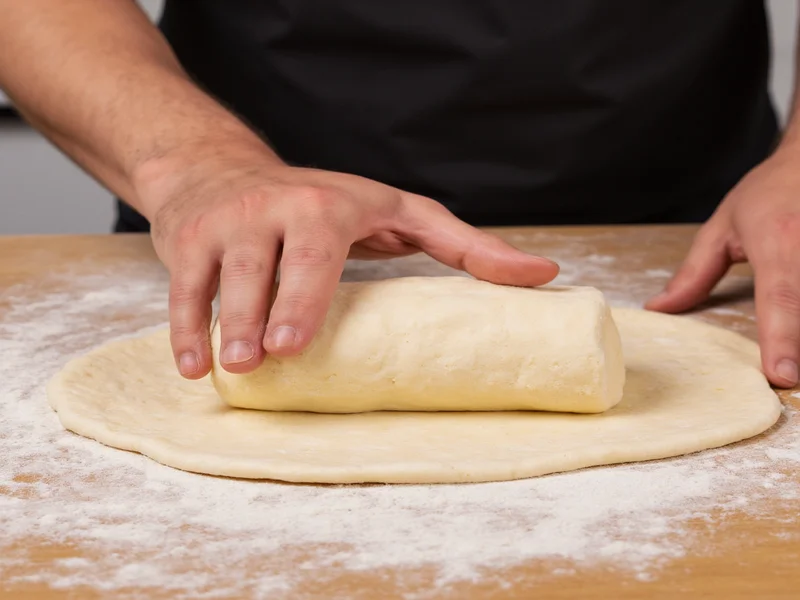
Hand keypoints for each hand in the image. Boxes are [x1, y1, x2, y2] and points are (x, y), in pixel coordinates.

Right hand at [138, 147, 558, 378]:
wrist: (223, 167)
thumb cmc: (323, 199)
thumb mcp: (399, 211)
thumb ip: (465, 245)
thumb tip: (545, 276)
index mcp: (327, 204)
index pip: (318, 247)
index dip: (308, 294)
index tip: (296, 343)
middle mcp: (272, 207)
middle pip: (262, 264)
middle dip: (258, 311)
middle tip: (264, 359)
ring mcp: (224, 223)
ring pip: (216, 276)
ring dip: (216, 324)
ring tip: (225, 370)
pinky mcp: (187, 240)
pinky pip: (181, 286)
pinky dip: (182, 326)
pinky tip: (192, 366)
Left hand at [646, 148, 799, 387]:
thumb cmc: (770, 191)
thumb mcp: (723, 228)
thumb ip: (694, 274)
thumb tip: (659, 309)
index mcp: (778, 241)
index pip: (781, 297)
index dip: (783, 338)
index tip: (782, 375)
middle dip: (799, 342)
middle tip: (792, 374)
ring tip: (792, 351)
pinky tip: (797, 327)